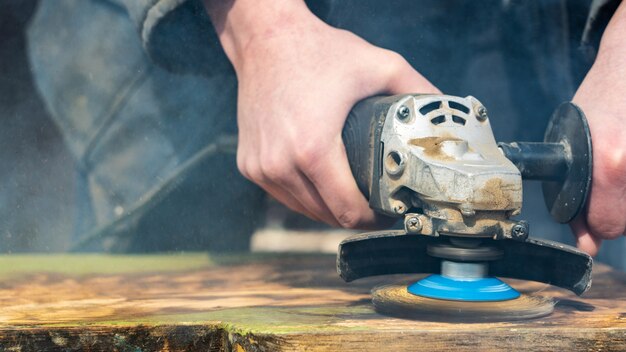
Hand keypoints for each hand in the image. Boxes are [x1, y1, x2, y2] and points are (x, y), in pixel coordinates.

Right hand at [205, 0, 439, 227]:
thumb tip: (445, 118)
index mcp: (313, 149)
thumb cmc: (318, 52)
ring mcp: (260, 167)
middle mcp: (280, 165)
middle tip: (375, 203)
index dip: (373, 220)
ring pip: (303, 210)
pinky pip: (284, 195)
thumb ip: (418, 93)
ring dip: (328, 208)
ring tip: (350, 194)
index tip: (388, 213)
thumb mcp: (379, 65)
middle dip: (354, 215)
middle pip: (326, 216)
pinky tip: (321, 181)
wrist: (264, 39)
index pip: (347, 211)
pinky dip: (304, 194)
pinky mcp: (249, 164)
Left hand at [571, 2, 625, 255]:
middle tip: (614, 179)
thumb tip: (588, 245)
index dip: (597, 221)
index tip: (596, 206)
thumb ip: (581, 198)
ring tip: (623, 168)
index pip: (608, 226)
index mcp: (609, 166)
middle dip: (619, 210)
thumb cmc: (603, 101)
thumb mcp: (576, 146)